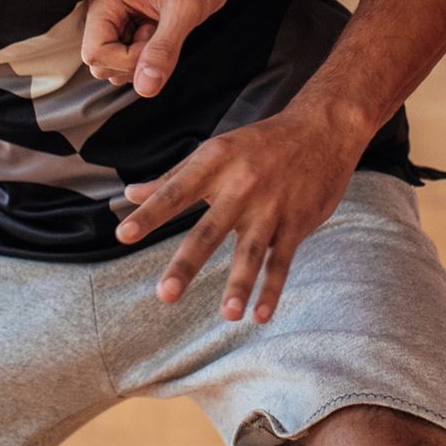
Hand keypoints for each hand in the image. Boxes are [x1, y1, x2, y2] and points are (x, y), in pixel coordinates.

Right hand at [80, 0, 226, 97]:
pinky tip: (163, 38)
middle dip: (134, 62)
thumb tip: (146, 86)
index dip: (125, 58)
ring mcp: (121, 32)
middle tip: (158, 34)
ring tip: (161, 33)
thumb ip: (163, 50)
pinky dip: (150, 64)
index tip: (151, 40)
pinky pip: (132, 69)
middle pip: (101, 66)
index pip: (94, 53)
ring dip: (143, 63)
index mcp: (107, 5)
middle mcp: (109, 19)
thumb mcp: (183, 12)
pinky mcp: (134, 41)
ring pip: (115, 71)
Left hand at [115, 110, 357, 322]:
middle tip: (165, 294)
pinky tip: (260, 315)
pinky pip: (282, 261)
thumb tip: (129, 194)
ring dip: (240, 285)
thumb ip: (172, 176)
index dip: (150, 214)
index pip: (175, 191)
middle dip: (187, 264)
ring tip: (227, 316)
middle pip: (210, 230)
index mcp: (215, 163)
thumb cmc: (260, 143)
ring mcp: (271, 207)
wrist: (322, 130)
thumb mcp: (215, 150)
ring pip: (251, 252)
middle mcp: (242, 186)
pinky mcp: (297, 223)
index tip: (124, 235)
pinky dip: (272, 289)